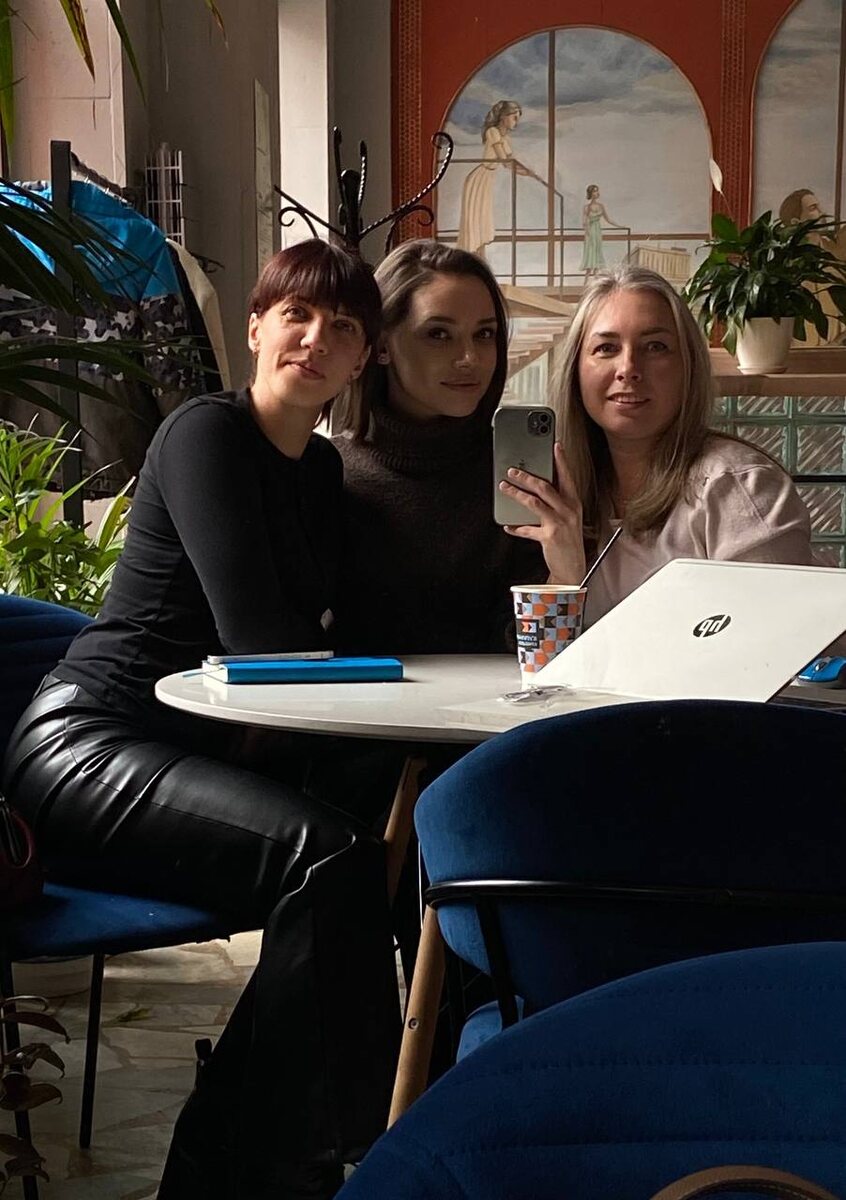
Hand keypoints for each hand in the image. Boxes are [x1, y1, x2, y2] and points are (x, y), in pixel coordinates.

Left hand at [500, 443, 585, 583]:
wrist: (573, 567)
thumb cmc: (568, 541)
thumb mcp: (568, 519)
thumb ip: (555, 504)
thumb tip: (535, 490)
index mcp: (574, 503)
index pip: (567, 477)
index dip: (561, 460)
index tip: (555, 446)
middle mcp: (569, 510)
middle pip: (545, 487)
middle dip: (526, 476)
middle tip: (513, 470)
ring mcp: (560, 523)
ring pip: (534, 502)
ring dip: (516, 493)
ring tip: (505, 488)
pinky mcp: (549, 536)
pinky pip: (527, 528)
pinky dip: (516, 527)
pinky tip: (508, 525)